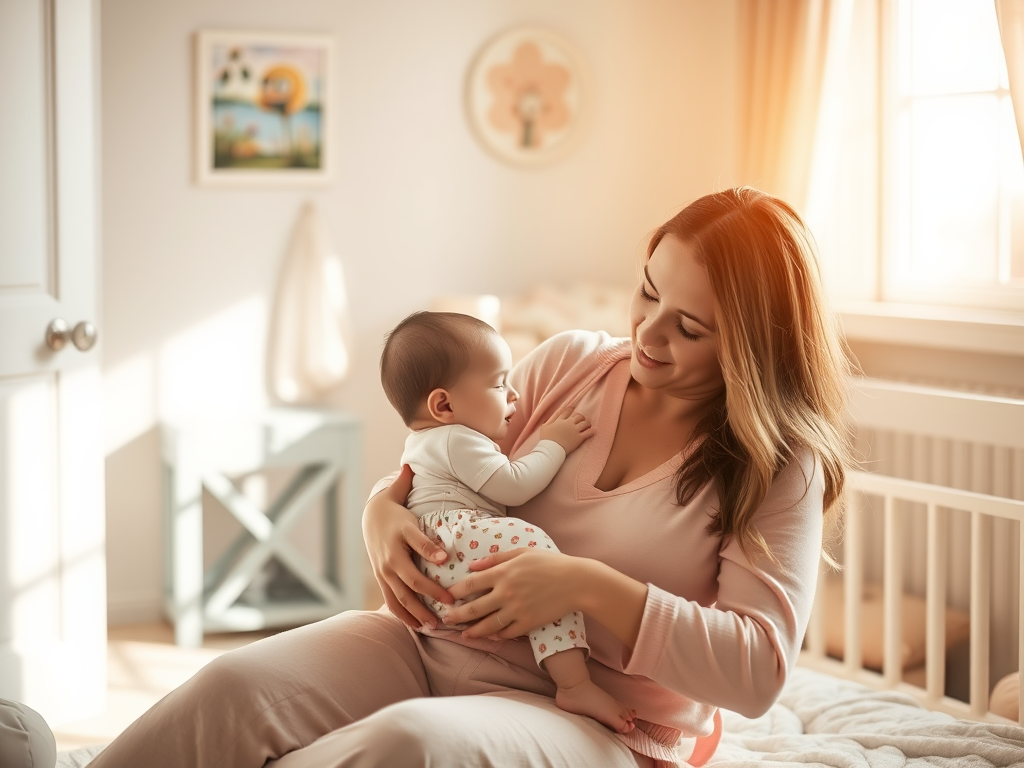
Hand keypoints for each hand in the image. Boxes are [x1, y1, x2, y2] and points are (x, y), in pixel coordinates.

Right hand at [362, 464, 453, 629]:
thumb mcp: (399, 494)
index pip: (416, 541)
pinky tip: (420, 628)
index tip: (445, 558)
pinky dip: (406, 616)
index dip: (429, 549)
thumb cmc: (393, 507)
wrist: (368, 517)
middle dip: (431, 592)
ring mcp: (385, 571)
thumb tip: (412, 464)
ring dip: (419, 612)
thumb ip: (407, 483)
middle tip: (451, 602)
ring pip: (401, 596)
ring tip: (436, 625)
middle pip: (411, 577)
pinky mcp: (383, 580)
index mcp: (400, 532)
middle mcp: (391, 555)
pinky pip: (393, 602)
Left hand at [444, 548, 586, 639]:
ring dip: (473, 631)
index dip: (455, 591)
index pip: (470, 584)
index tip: (447, 595)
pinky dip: (496, 636)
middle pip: (473, 608)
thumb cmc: (549, 563)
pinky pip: (507, 633)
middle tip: (446, 619)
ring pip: (487, 625)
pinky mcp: (528, 623)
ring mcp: (517, 610)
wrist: (576, 582)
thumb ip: (496, 559)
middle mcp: (506, 593)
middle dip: (456, 615)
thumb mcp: (522, 553)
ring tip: (464, 634)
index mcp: (503, 573)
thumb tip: (473, 565)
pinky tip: (489, 636)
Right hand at [538, 407, 592, 453]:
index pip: (567, 411)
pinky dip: (592, 431)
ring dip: (586, 424)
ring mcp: (575, 430)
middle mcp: (568, 423)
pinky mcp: (579, 438)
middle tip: (580, 420)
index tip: (573, 409)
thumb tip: (548, 419)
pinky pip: (589, 432)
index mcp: (560, 420)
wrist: (551, 449)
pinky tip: (593, 431)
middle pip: (578, 416)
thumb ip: (548, 421)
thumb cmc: (546, 439)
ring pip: (585, 423)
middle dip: (580, 418)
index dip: (571, 409)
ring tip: (587, 426)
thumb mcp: (544, 427)